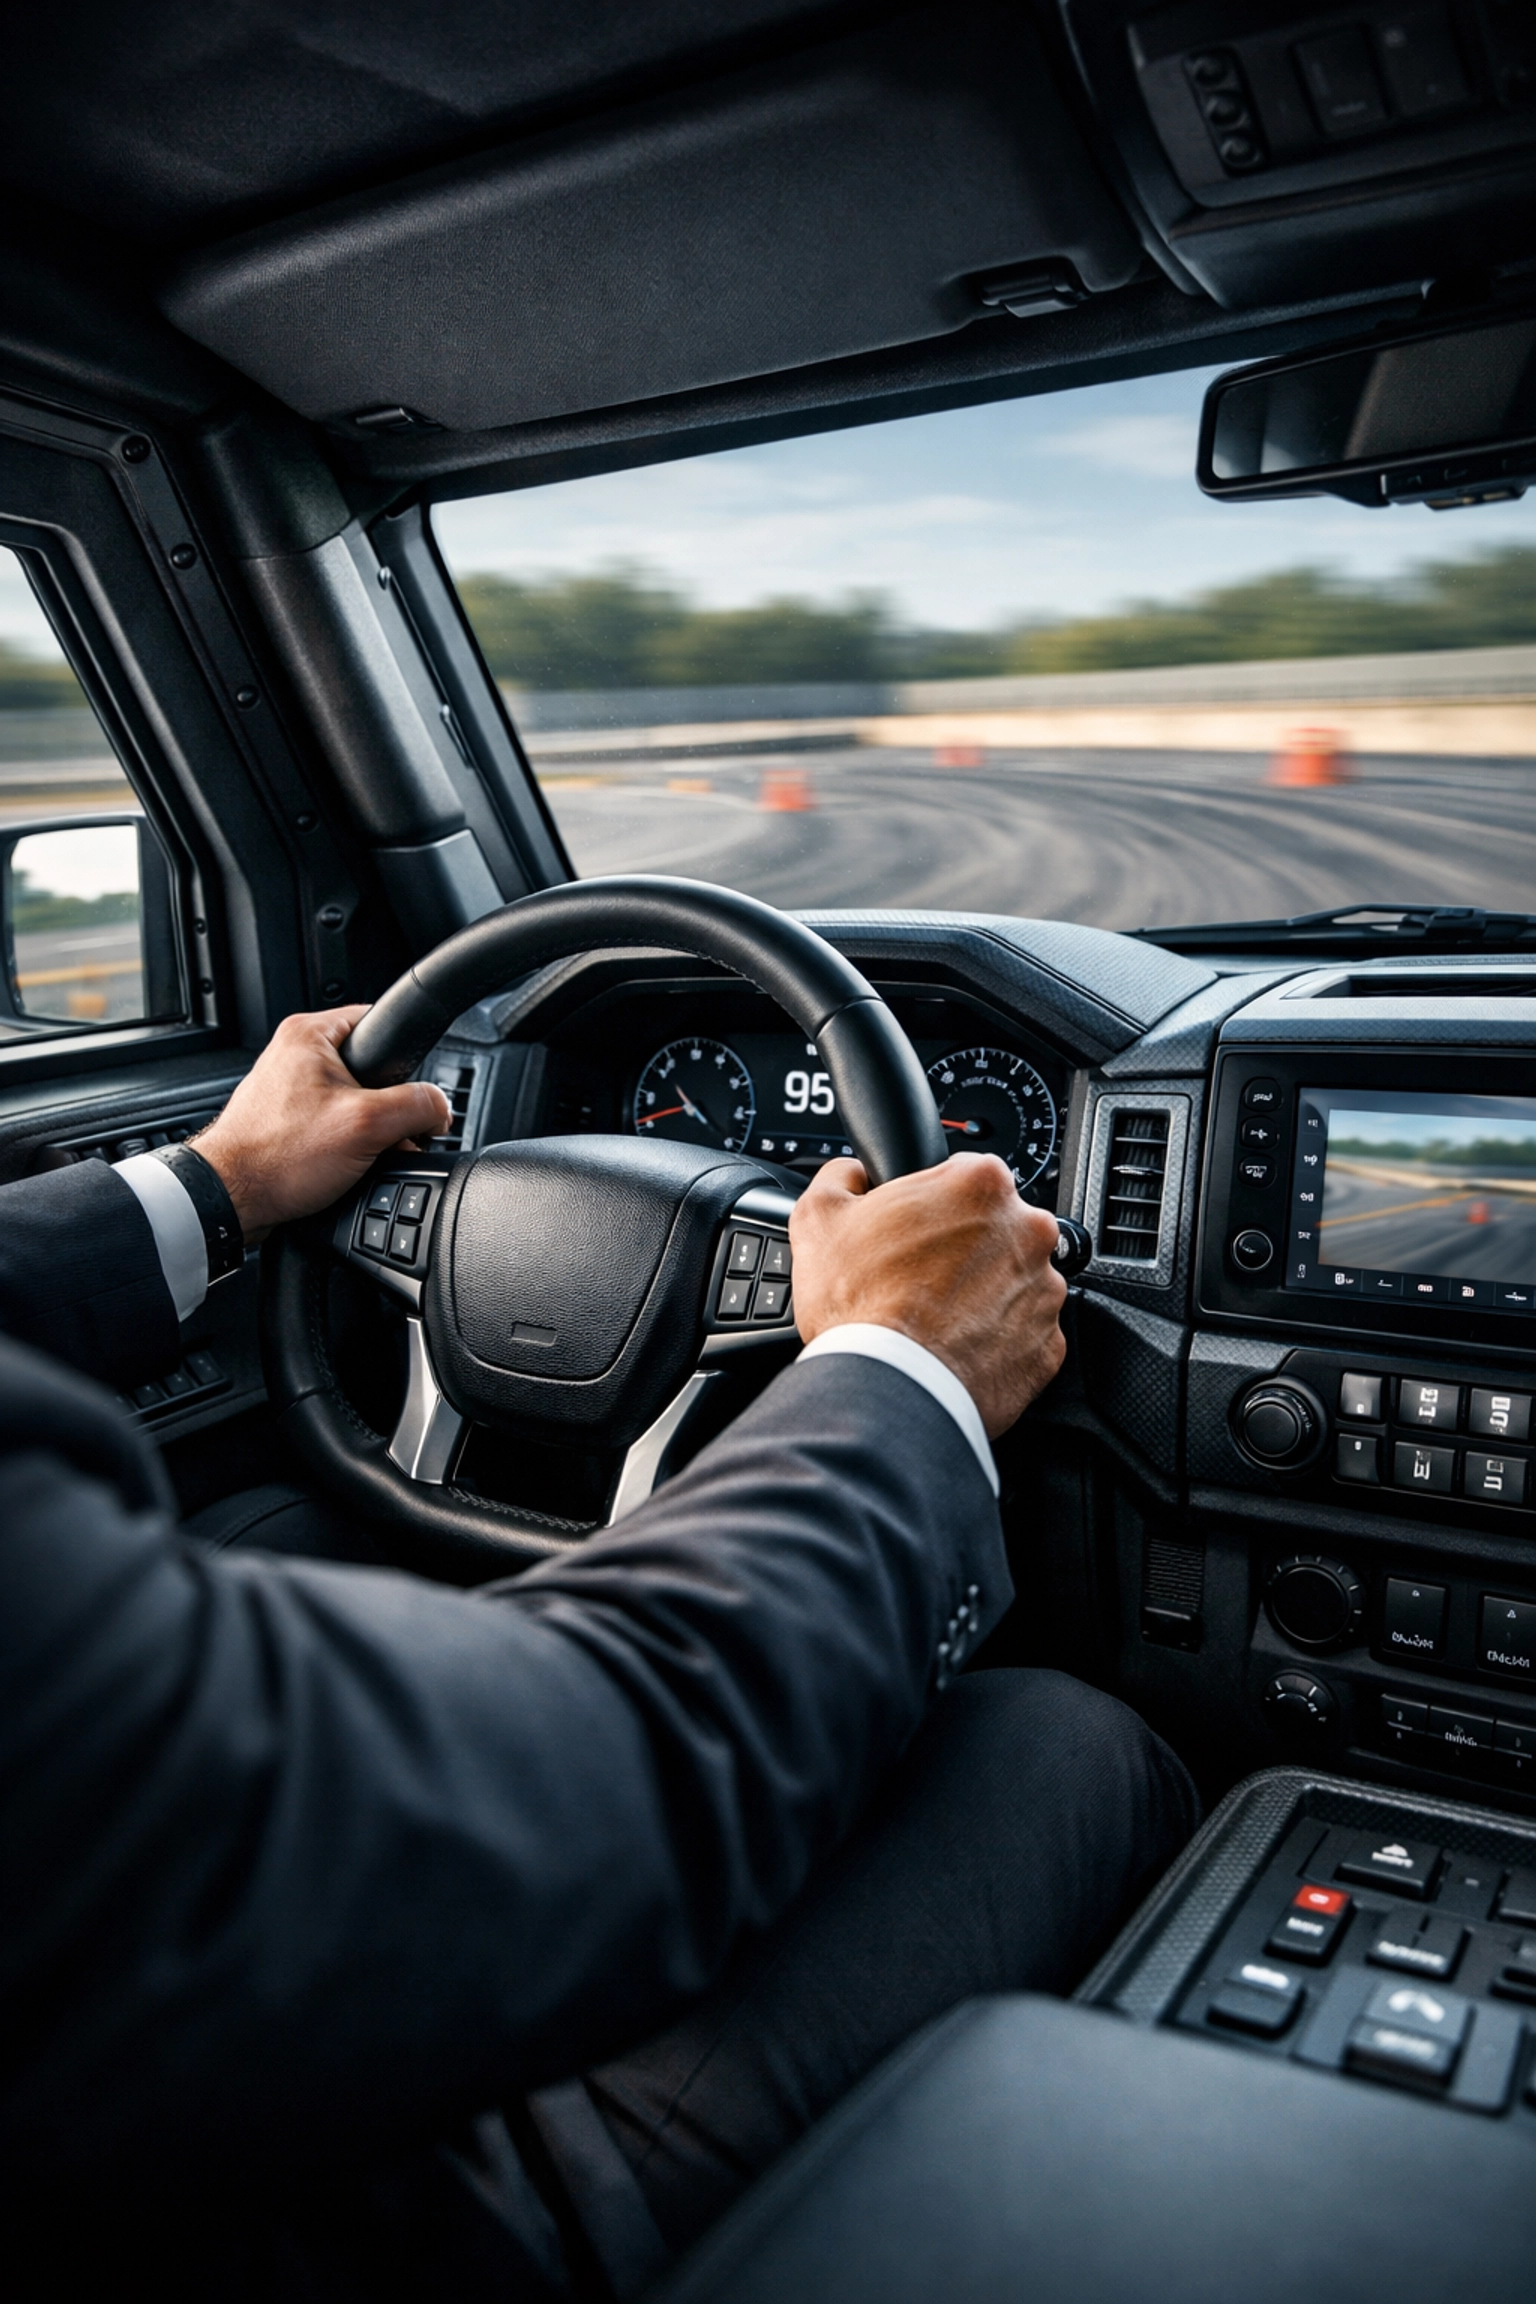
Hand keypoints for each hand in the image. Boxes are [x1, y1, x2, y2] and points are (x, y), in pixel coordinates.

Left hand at [192, 1007, 450, 1240]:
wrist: (231, 1201)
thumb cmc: (275, 1158)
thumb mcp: (367, 1125)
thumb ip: (417, 1106)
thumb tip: (440, 1109)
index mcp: (309, 1034)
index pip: (379, 1021)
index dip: (408, 1059)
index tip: (415, 1091)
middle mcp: (294, 1054)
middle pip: (372, 1069)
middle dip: (390, 1107)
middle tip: (388, 1134)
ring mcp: (288, 1089)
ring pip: (355, 1102)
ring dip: (370, 1131)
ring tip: (364, 1154)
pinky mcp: (286, 1121)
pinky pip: (334, 1124)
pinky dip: (347, 1144)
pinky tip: (346, 1167)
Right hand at [789, 1153, 1066, 1437]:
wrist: (887, 1391)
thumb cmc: (859, 1306)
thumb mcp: (818, 1217)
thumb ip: (841, 1177)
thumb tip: (853, 1174)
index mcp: (980, 1184)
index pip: (963, 1175)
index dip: (932, 1203)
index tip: (913, 1230)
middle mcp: (1029, 1230)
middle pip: (996, 1227)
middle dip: (963, 1247)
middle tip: (919, 1277)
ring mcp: (1045, 1290)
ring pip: (1015, 1281)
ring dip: (983, 1294)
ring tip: (935, 1318)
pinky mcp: (1050, 1345)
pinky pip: (1025, 1334)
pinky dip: (997, 1340)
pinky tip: (956, 1347)